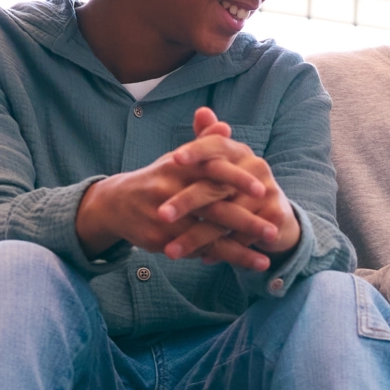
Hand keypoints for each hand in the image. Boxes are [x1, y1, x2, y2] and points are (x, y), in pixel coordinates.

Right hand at [74, 108, 298, 269]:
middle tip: (273, 230)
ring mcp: (164, 217)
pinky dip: (221, 258)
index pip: (211, 169)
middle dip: (245, 220)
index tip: (262, 189)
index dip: (236, 179)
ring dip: (238, 249)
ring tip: (266, 260)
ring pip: (206, 235)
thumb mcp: (179, 159)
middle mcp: (169, 190)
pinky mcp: (160, 240)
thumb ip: (204, 144)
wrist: (116, 204)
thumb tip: (225, 126)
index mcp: (178, 166)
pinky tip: (246, 263)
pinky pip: (196, 250)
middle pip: (211, 206)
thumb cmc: (160, 178)